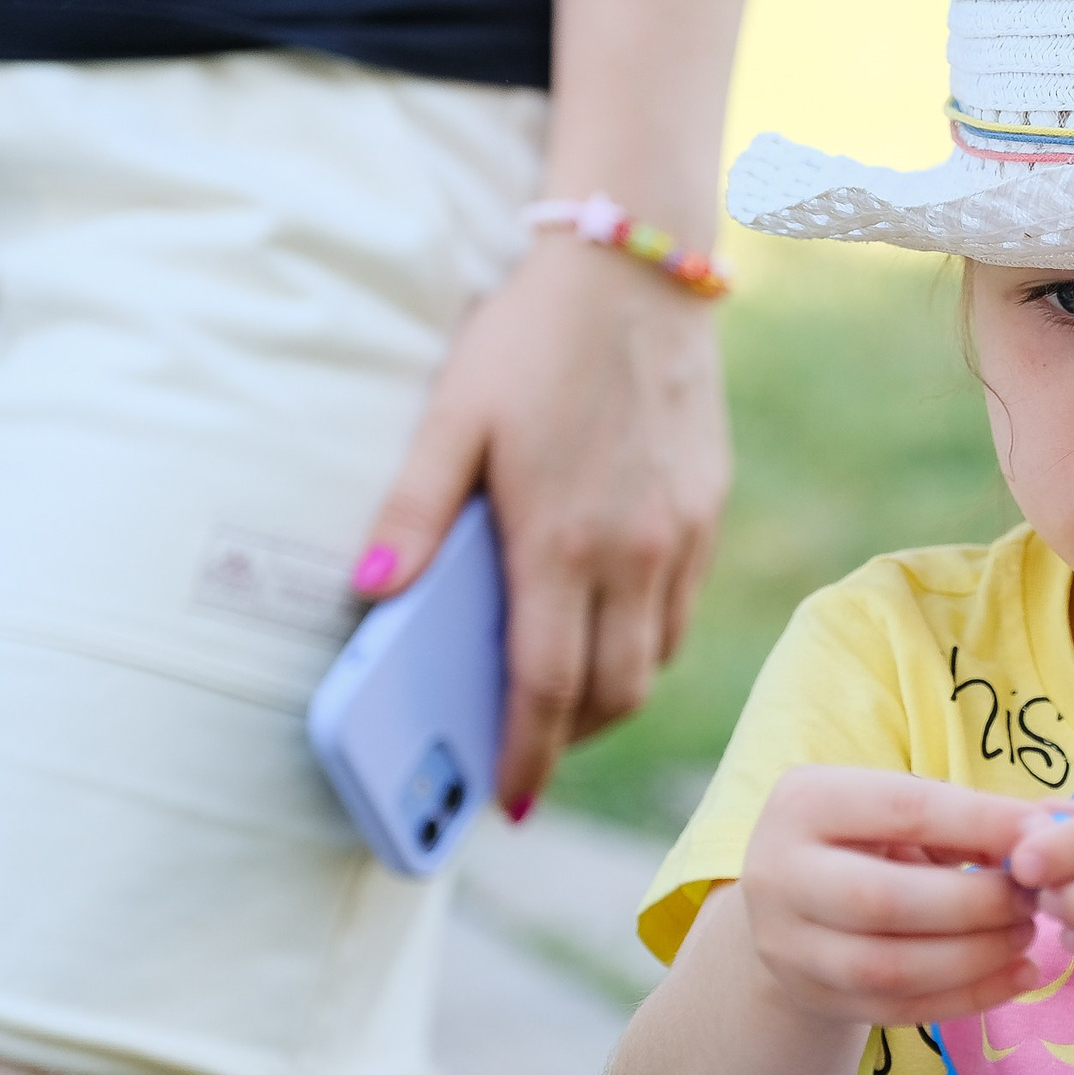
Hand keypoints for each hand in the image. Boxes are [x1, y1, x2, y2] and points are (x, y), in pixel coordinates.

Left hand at [357, 235, 728, 811]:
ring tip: (561, 702)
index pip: (548, 687)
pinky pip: (682, 610)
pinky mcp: (706, 510)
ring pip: (655, 658)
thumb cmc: (531, 340)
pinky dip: (644, 644)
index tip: (505, 805)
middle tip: (523, 761)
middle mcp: (635, 553)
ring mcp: (682, 535)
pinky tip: (606, 627)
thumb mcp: (452, 415)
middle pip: (612, 693)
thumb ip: (412, 511)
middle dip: (568, 743)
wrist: (638, 269)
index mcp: (562, 541)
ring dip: (608, 698)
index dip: (527, 757)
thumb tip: (366, 596)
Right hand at [743, 767, 1042, 1025]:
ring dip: (976, 956)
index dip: (982, 823)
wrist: (793, 900)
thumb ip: (963, 819)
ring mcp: (788, 947)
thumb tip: (1042, 838)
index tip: (1044, 835)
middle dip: (977, 903)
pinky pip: (898, 1010)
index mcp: (804, 804)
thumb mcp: (898, 809)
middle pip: (886, 900)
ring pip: (890, 968)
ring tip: (1026, 935)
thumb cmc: (866, 839)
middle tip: (1033, 899)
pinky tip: (1017, 976)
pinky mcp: (813, 998)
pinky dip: (969, 997)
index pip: (904, 809)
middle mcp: (778, 875)